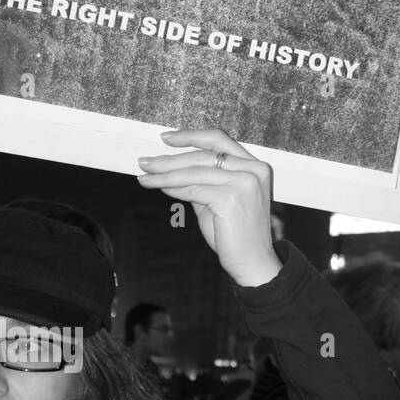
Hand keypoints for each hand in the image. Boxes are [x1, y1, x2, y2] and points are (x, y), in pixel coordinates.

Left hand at [136, 128, 281, 286]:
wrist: (252, 263)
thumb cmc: (234, 234)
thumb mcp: (217, 200)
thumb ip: (200, 182)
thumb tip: (170, 171)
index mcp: (255, 165)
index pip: (218, 140)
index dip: (190, 136)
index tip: (165, 138)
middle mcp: (253, 170)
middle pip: (202, 155)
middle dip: (169, 159)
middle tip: (145, 162)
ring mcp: (244, 183)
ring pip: (194, 172)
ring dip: (165, 174)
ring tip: (144, 176)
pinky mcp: (231, 199)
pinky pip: (194, 190)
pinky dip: (173, 189)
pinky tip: (160, 188)